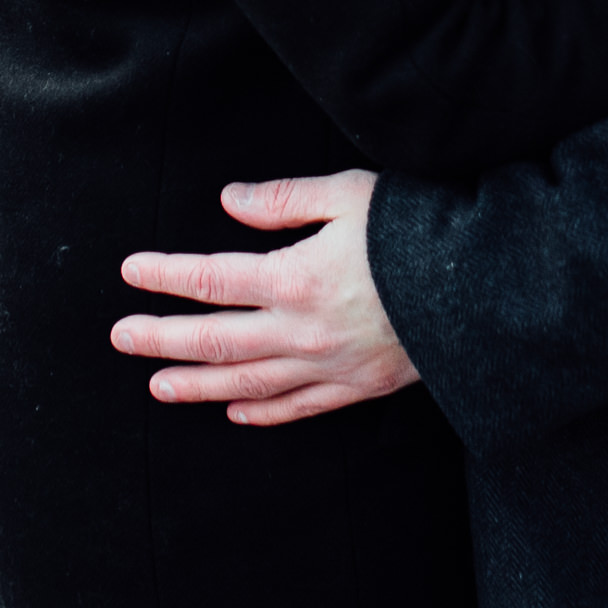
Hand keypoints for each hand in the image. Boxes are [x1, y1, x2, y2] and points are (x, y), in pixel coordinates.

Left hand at [111, 170, 415, 425]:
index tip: (130, 272)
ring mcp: (330, 365)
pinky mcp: (361, 386)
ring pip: (248, 383)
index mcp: (295, 277)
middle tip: (120, 337)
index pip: (211, 278)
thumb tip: (229, 200)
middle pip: (216, 338)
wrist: (487, 288)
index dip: (165, 276)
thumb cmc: (417, 230)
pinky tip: (235, 412)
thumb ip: (284, 199)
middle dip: (162, 338)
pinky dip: (263, 413)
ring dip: (198, 385)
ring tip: (158, 386)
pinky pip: (301, 408)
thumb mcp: (350, 194)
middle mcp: (303, 330)